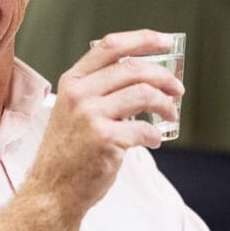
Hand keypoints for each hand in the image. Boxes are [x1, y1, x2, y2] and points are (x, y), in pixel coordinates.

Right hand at [26, 29, 184, 218]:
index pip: (110, 47)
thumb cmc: (67, 153)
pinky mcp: (105, 140)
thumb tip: (143, 78)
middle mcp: (79, 94)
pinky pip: (144, 129)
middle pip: (134, 69)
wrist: (52, 190)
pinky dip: (155, 135)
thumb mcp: (72, 111)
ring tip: (169, 115)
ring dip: (166, 105)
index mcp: (72, 82)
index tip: (166, 42)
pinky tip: (153, 141)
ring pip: (144, 94)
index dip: (143, 40)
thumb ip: (98, 91)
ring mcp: (90, 116)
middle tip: (177, 89)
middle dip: (164, 77)